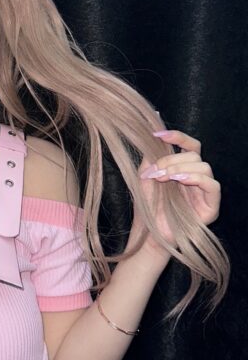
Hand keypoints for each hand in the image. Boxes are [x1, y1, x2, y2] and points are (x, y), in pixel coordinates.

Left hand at [132, 128, 220, 258]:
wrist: (148, 231)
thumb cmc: (147, 204)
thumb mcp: (146, 174)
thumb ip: (152, 154)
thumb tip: (154, 128)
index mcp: (184, 168)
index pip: (190, 145)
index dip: (177, 136)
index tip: (157, 134)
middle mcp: (197, 177)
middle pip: (194, 155)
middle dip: (172, 159)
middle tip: (155, 171)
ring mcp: (205, 192)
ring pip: (204, 166)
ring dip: (180, 168)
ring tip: (164, 178)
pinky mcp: (211, 206)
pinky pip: (212, 185)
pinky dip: (196, 178)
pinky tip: (180, 180)